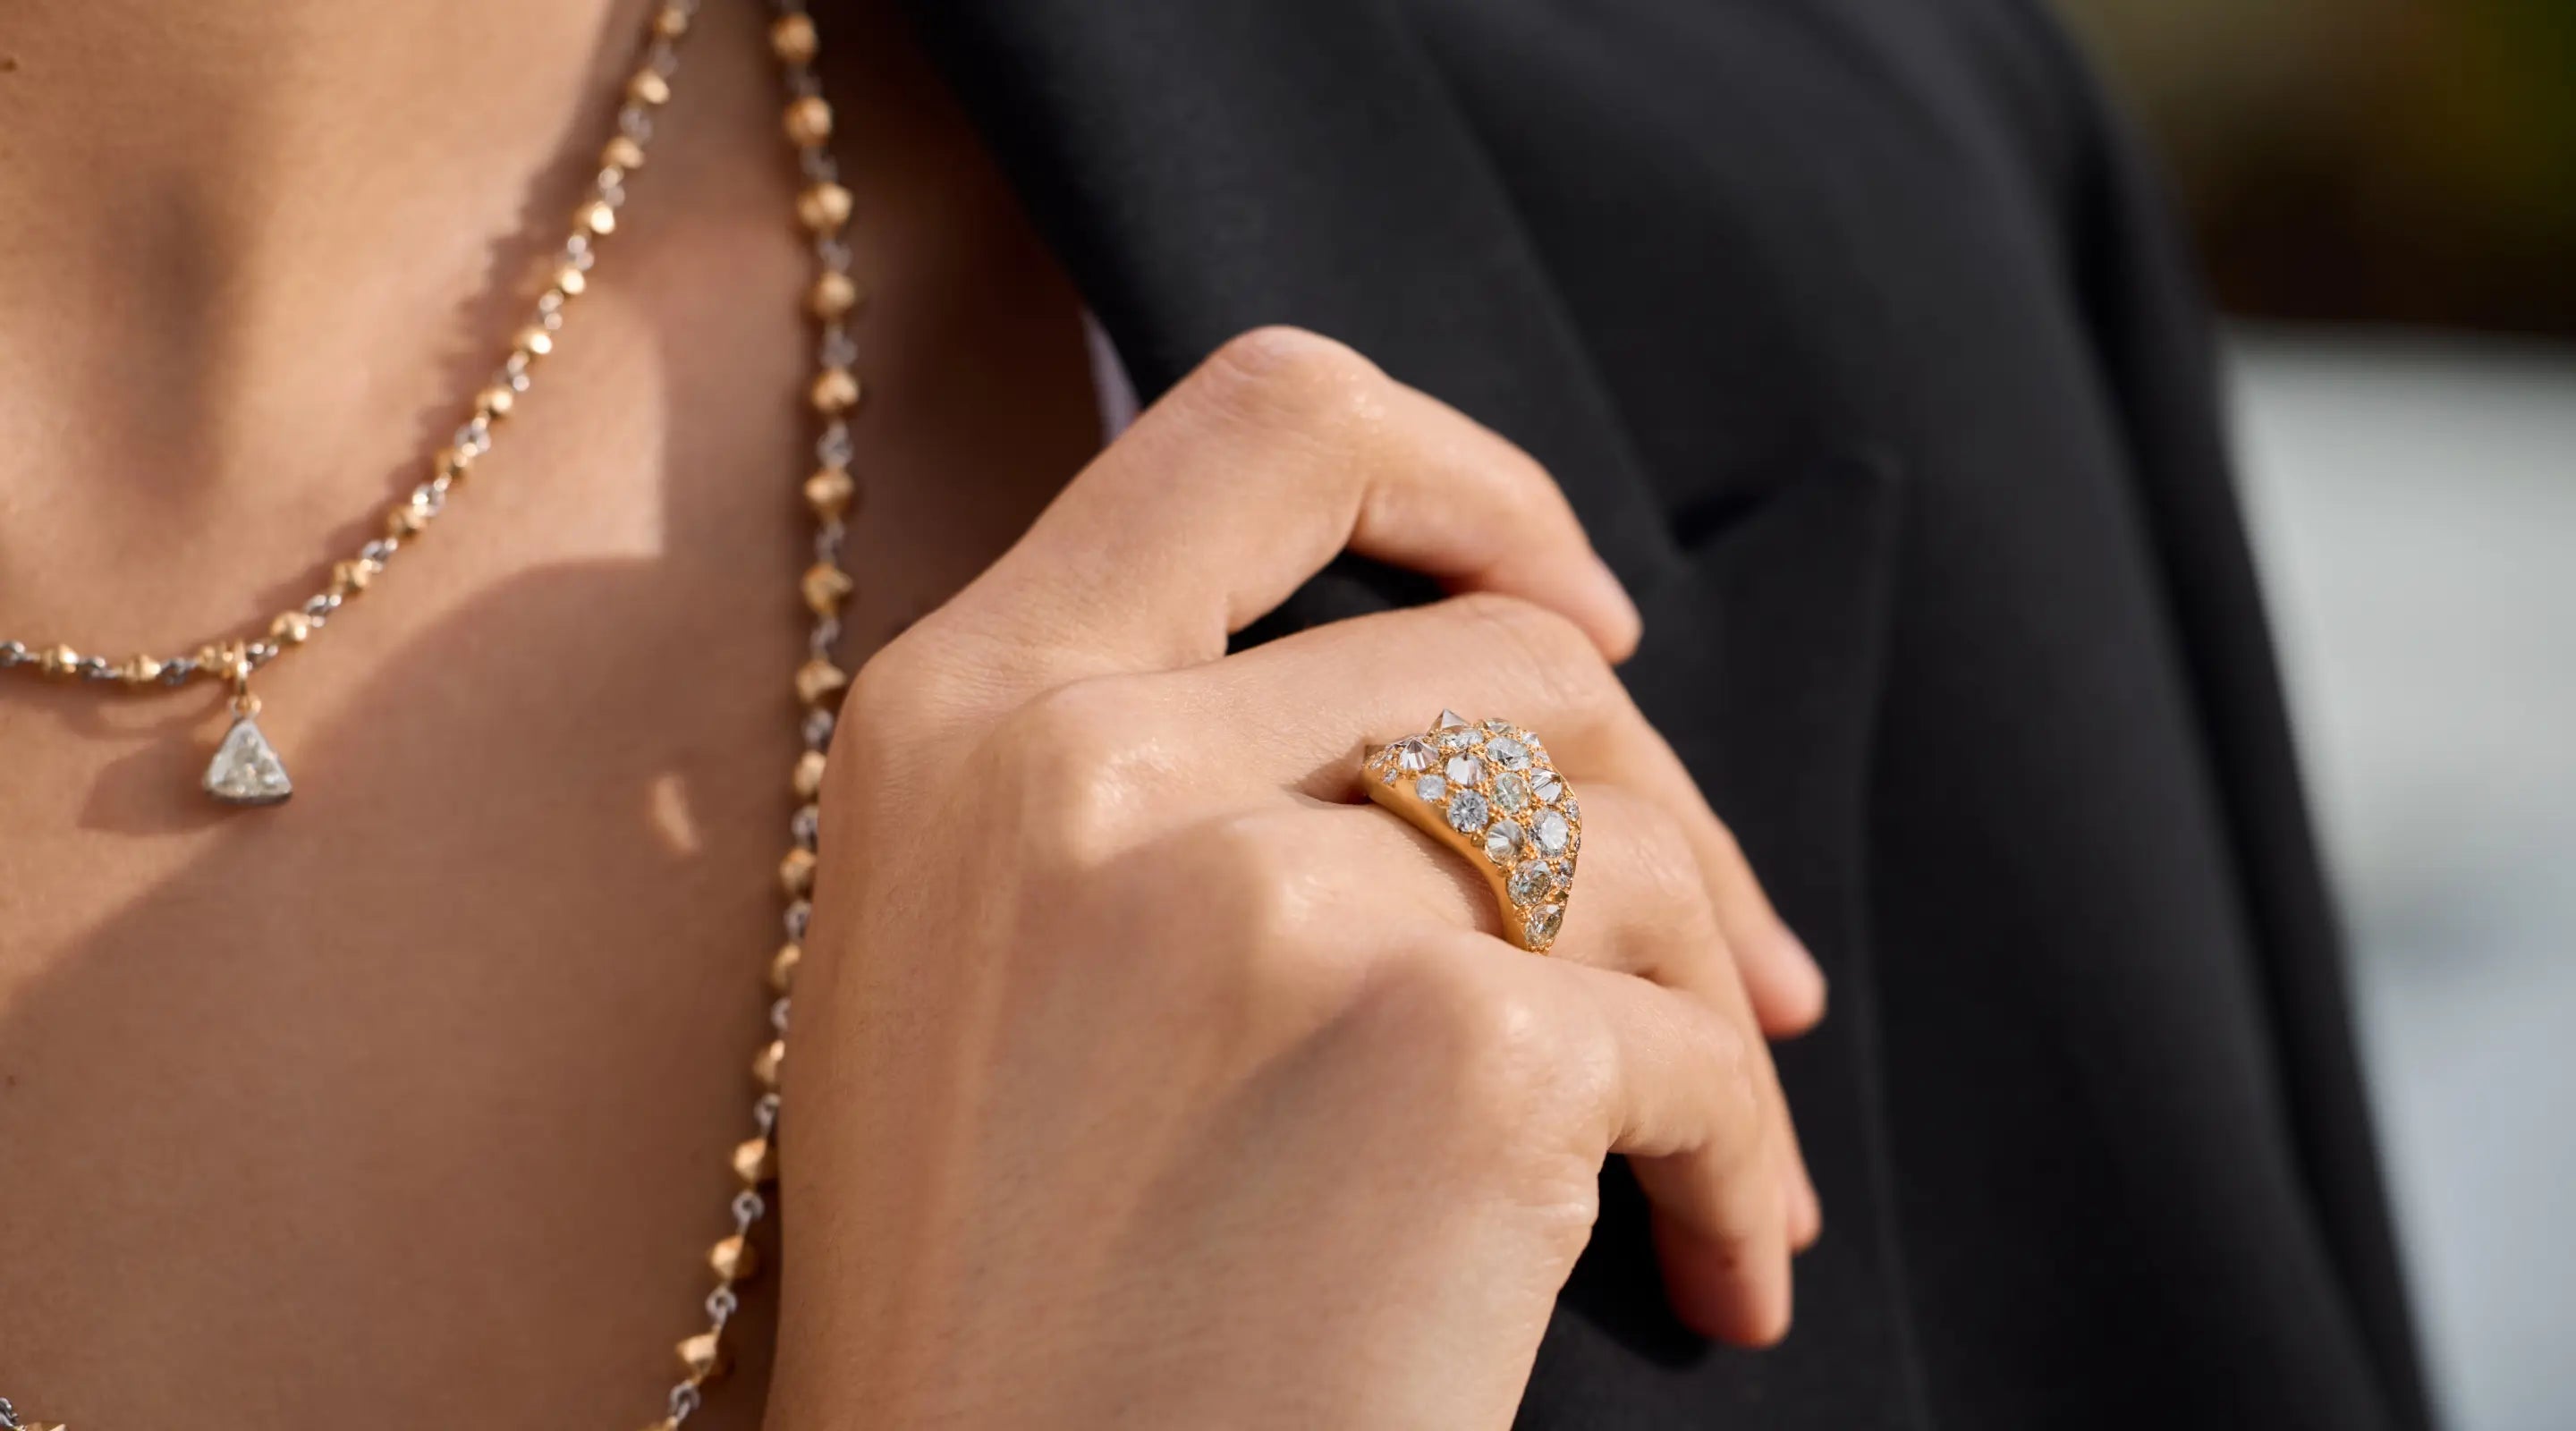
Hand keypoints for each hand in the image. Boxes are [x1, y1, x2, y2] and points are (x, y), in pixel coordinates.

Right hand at [769, 328, 1826, 1428]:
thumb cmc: (1014, 1306)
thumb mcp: (991, 962)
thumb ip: (1164, 762)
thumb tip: (1522, 675)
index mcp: (960, 717)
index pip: (1264, 420)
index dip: (1466, 480)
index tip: (1578, 608)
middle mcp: (1089, 765)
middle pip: (1510, 655)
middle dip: (1659, 806)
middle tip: (1734, 965)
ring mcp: (1262, 900)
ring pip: (1619, 846)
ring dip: (1715, 1005)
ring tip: (1715, 1166)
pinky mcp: (1445, 1054)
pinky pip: (1686, 1037)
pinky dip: (1734, 1150)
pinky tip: (1717, 1265)